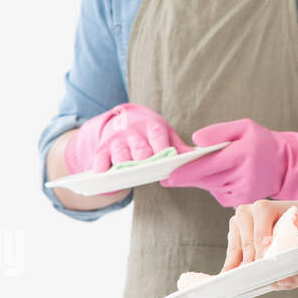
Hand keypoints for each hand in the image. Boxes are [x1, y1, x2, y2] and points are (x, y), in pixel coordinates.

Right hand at [64, 104, 188, 192]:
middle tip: (148, 172)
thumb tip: (197, 160)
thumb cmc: (152, 132)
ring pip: (120, 156)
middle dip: (144, 162)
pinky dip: (101, 170)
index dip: (162, 151)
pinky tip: (104, 180)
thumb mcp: (167, 134)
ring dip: (123, 167)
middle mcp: (134, 132)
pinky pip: (100, 161)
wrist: (127, 117)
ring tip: (127, 178)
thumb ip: (181, 147)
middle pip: (139, 150)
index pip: (158, 139)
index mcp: (153, 128)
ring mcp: (117, 140)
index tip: (166, 162)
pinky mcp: (102, 148)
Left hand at [160, 118, 284, 207]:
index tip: (168, 175)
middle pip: (205, 179)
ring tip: (200, 168)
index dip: (186, 171)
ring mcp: (243, 191)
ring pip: (210, 186)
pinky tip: (221, 175)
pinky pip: (218, 193)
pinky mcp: (241, 201)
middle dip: (185, 176)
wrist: (284, 165)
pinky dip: (214, 184)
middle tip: (167, 175)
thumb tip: (195, 141)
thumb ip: (218, 131)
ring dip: (200, 179)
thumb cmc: (261, 142)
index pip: (208, 165)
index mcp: (243, 154)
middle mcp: (244, 176)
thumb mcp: (244, 127)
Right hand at [221, 200, 297, 271]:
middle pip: (247, 242)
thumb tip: (285, 255)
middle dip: (251, 261)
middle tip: (254, 278)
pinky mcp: (233, 232)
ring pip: (236, 247)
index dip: (262, 252)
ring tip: (242, 281)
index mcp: (264, 207)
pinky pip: (232, 251)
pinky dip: (233, 263)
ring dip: (239, 264)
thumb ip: (293, 237)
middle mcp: (247, 211)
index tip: (263, 266)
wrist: (295, 215)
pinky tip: (232, 275)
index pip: (260, 234)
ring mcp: (237, 221)